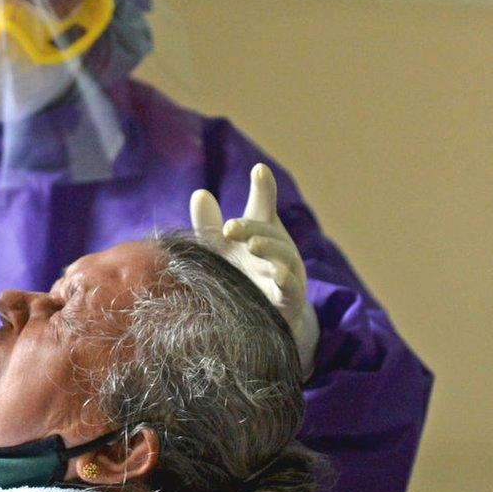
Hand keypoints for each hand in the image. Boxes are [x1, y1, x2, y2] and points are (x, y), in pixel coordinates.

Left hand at [190, 164, 317, 376]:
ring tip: (253, 245)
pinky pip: (292, 290)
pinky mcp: (291, 301)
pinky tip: (277, 278)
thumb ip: (210, 224)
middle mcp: (277, 250)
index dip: (263, 189)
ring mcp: (287, 274)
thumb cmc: (238, 276)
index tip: (258, 170)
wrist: (259, 321)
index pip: (262, 207)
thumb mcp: (220, 249)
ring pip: (283, 258)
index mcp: (260, 233)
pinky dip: (286, 282)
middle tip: (229, 227)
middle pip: (267, 233)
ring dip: (269, 250)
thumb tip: (200, 194)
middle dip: (250, 228)